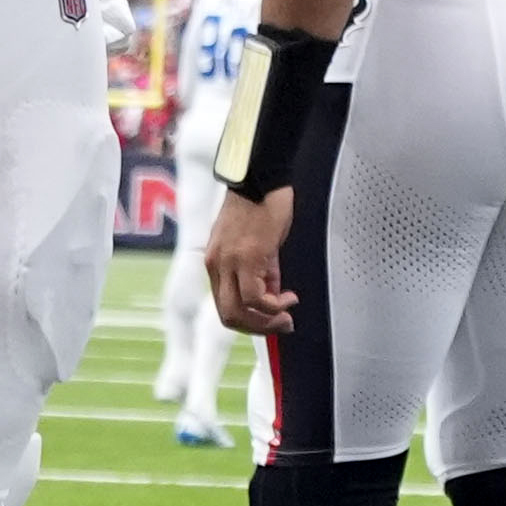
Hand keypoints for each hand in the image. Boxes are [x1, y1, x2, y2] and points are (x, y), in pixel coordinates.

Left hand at [206, 183, 293, 334]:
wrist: (261, 178)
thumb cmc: (262, 204)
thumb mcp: (257, 244)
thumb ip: (263, 271)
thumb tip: (274, 296)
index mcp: (216, 262)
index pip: (225, 306)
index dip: (249, 320)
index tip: (272, 318)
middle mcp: (216, 265)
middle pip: (228, 316)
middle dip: (258, 328)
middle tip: (282, 325)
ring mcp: (228, 263)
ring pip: (239, 311)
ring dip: (267, 321)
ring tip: (288, 315)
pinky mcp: (246, 258)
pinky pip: (255, 297)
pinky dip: (274, 305)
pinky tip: (289, 298)